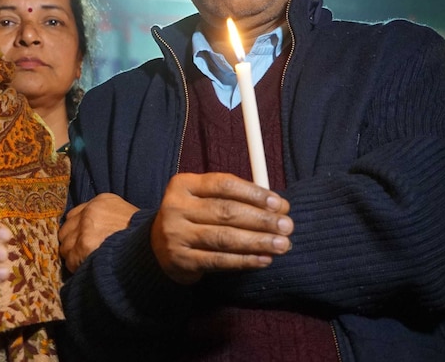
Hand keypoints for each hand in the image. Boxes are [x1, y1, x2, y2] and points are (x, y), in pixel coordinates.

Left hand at [59, 193, 138, 272]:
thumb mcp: (126, 216)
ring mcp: (86, 227)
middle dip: (73, 243)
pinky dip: (78, 267)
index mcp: (102, 201)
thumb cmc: (143, 236)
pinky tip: (90, 269)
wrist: (153, 247)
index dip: (77, 231)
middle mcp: (91, 211)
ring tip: (89, 263)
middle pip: (66, 229)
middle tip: (84, 255)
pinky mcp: (84, 245)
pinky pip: (71, 260)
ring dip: (75, 257)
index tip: (82, 241)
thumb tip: (91, 231)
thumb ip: (107, 218)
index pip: (74, 215)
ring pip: (66, 246)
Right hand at [151, 173, 292, 284]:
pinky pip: (218, 260)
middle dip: (261, 219)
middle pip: (225, 211)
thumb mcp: (204, 199)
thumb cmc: (192, 217)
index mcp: (183, 184)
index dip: (254, 193)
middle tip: (287, 226)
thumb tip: (279, 206)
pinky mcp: (180, 259)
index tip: (279, 203)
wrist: (156, 246)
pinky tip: (263, 260)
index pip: (223, 184)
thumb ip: (236, 198)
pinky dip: (244, 261)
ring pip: (223, 237)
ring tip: (282, 244)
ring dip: (257, 241)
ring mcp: (176, 234)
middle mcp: (176, 207)